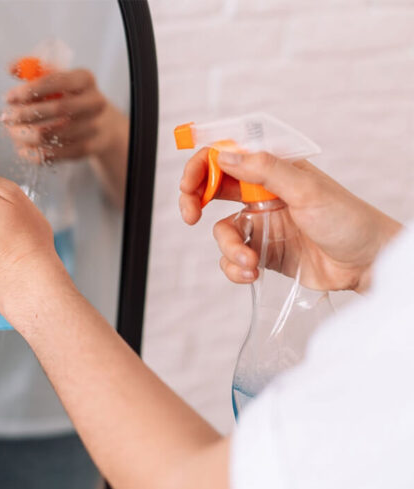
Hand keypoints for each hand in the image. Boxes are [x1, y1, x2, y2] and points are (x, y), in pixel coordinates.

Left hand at [1, 68, 123, 162]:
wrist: (100, 124)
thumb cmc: (69, 96)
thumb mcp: (55, 78)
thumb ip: (32, 69)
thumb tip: (10, 68)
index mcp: (85, 78)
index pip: (57, 81)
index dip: (29, 90)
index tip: (7, 98)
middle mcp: (95, 102)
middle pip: (58, 109)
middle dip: (25, 114)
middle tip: (4, 117)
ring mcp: (93, 127)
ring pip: (51, 136)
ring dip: (24, 135)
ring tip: (11, 131)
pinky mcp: (87, 149)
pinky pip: (54, 154)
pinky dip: (33, 152)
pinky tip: (22, 146)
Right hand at [179, 148, 401, 291]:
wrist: (367, 264)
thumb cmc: (348, 220)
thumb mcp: (306, 189)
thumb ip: (264, 170)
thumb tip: (225, 157)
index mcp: (272, 171)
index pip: (226, 158)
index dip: (202, 167)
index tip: (190, 186)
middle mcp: (262, 194)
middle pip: (211, 190)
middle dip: (194, 201)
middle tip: (191, 215)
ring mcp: (261, 224)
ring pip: (222, 231)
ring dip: (229, 248)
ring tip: (250, 261)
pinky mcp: (263, 253)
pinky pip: (232, 258)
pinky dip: (235, 268)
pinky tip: (252, 273)